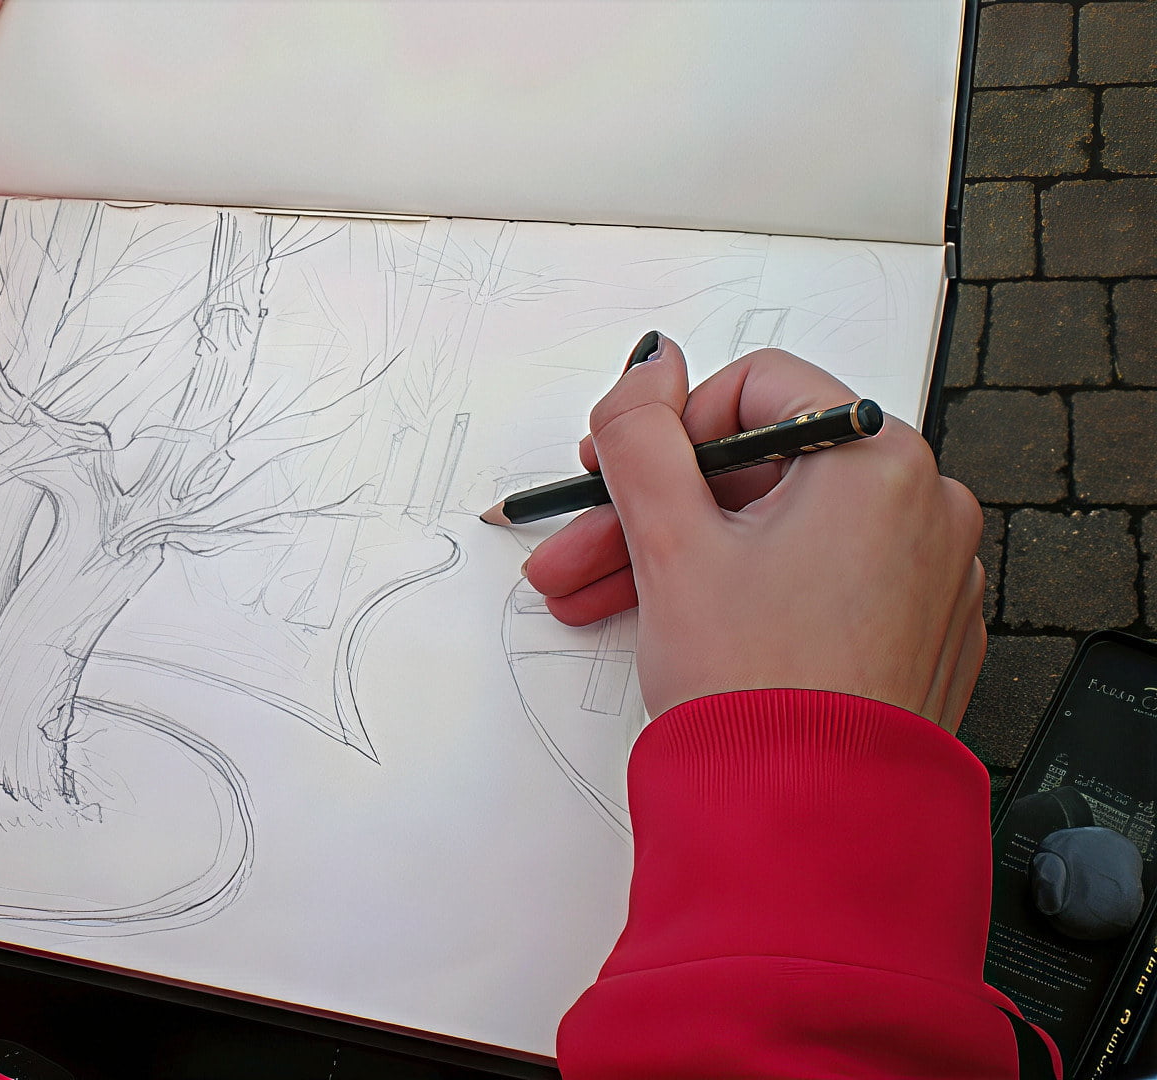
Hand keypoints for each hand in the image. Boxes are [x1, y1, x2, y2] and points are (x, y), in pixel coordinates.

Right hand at [521, 339, 985, 729]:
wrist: (803, 823)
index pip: (758, 389)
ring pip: (778, 532)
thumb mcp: (669, 540)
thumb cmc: (757, 690)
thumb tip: (647, 365)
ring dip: (678, 557)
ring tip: (594, 600)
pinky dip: (743, 592)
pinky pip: (816, 582)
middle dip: (651, 509)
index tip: (617, 470)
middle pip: (759, 472)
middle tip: (581, 544)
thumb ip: (644, 434)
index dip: (669, 426)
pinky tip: (670, 625)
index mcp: (879, 460)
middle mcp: (922, 506)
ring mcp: (926, 574)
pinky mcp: (914, 633)